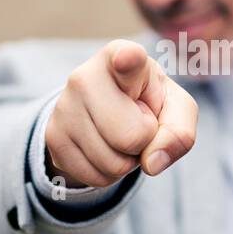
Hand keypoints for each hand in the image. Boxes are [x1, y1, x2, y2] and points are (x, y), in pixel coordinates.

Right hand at [44, 39, 197, 187]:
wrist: (108, 108)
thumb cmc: (149, 101)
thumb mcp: (176, 109)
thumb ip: (180, 132)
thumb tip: (152, 164)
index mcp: (121, 56)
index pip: (126, 59)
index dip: (128, 60)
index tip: (127, 58)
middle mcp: (85, 76)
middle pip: (131, 137)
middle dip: (144, 141)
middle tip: (137, 123)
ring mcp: (64, 107)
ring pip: (113, 164)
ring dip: (127, 160)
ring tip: (121, 134)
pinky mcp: (53, 138)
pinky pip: (96, 178)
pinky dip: (110, 173)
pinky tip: (106, 147)